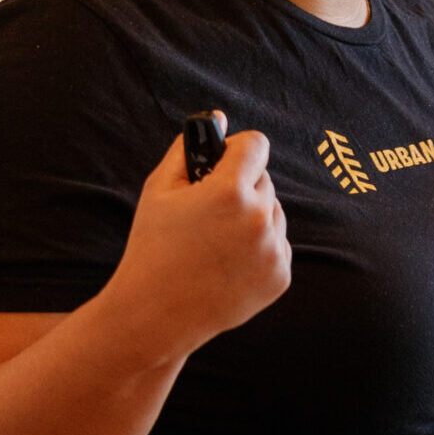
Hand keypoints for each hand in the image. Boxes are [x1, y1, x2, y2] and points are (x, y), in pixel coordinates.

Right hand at [115, 112, 291, 354]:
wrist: (154, 315)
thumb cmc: (152, 247)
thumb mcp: (160, 191)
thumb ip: (190, 149)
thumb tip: (219, 118)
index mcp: (230, 191)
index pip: (256, 144)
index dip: (238, 149)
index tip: (225, 160)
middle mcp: (260, 218)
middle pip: (264, 180)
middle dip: (241, 188)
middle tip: (209, 213)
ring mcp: (274, 250)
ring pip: (273, 213)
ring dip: (253, 218)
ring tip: (216, 242)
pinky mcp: (281, 276)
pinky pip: (277, 245)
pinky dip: (259, 249)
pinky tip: (227, 264)